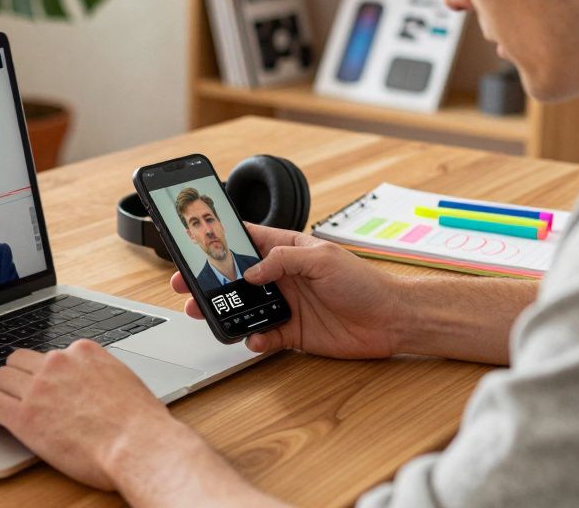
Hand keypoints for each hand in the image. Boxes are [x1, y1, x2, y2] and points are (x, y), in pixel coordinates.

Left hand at [0, 341, 173, 489]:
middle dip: (19, 376)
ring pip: (1, 377)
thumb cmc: (140, 422)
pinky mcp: (24, 416)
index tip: (46, 385)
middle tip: (21, 395)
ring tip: (4, 407)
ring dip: (2, 391)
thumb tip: (95, 385)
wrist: (137, 444)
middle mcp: (58, 362)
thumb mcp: (124, 381)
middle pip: (20, 359)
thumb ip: (101, 375)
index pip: (50, 353)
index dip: (46, 372)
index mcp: (83, 352)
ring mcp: (39, 387)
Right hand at [170, 223, 402, 358]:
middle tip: (186, 286)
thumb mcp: (322, 258)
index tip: (194, 243)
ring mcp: (287, 305)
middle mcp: (283, 277)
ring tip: (206, 314)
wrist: (392, 319)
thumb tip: (250, 272)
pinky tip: (254, 338)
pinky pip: (264, 336)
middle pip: (236, 277)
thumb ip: (282, 260)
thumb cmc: (365, 282)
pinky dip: (254, 338)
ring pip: (244, 307)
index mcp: (288, 250)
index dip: (220, 240)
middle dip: (210, 281)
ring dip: (225, 311)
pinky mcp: (293, 333)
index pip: (247, 240)